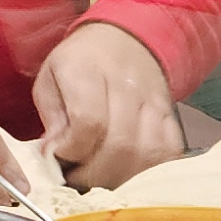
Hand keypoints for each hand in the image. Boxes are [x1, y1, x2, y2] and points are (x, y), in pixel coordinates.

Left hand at [35, 19, 181, 189]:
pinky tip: (127, 175)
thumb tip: (52, 155)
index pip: (88, 122)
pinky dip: (148, 173)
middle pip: (120, 144)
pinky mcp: (171, 116)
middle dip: (94, 174)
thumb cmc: (80, 63)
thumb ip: (51, 118)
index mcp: (87, 71)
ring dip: (121, 178)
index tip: (60, 159)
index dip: (73, 151)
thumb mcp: (50, 78)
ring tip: (99, 181)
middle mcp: (126, 86)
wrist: (126, 39)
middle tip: (77, 180)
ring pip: (147, 154)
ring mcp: (153, 102)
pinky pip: (168, 154)